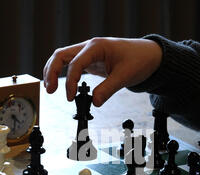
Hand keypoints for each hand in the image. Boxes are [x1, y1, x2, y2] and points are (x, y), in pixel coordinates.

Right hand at [43, 37, 161, 106]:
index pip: (75, 63)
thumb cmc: (139, 60)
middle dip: (52, 72)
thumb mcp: (125, 76)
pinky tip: (62, 85)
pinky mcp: (90, 61)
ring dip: (54, 71)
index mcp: (96, 47)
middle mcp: (89, 47)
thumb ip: (108, 89)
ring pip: (63, 58)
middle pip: (61, 55)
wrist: (149, 55)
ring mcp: (88, 53)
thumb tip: (94, 102)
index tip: (71, 97)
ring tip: (50, 88)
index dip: (71, 81)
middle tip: (50, 91)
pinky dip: (63, 74)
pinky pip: (71, 65)